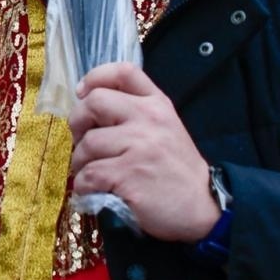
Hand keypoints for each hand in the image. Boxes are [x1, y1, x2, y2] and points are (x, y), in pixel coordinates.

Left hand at [67, 62, 217, 241]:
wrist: (201, 208)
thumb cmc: (176, 171)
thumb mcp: (165, 130)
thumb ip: (137, 114)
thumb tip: (89, 106)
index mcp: (157, 104)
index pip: (124, 72)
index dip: (96, 77)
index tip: (83, 94)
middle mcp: (149, 119)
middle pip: (94, 102)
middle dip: (78, 123)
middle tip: (83, 142)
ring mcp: (140, 146)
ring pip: (87, 143)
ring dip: (80, 162)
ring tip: (92, 173)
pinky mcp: (129, 174)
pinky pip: (89, 174)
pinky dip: (84, 186)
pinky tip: (94, 191)